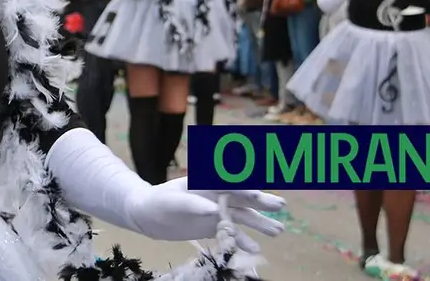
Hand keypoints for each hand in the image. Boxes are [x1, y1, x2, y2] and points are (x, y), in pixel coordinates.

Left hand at [126, 177, 285, 252]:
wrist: (148, 215)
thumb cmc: (159, 201)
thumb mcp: (173, 201)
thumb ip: (193, 205)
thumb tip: (213, 210)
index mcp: (207, 181)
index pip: (230, 182)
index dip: (245, 186)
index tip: (258, 193)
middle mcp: (216, 194)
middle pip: (242, 197)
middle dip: (261, 201)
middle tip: (280, 205)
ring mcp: (217, 211)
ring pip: (243, 216)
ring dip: (260, 222)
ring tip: (278, 231)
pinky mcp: (214, 226)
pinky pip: (232, 233)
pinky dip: (243, 240)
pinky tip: (255, 248)